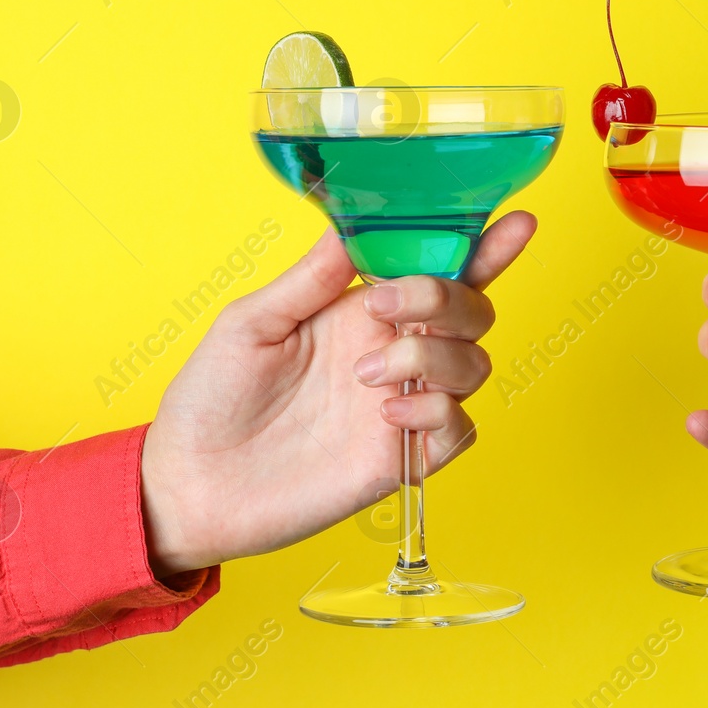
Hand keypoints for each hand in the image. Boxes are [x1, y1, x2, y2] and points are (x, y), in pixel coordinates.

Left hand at [139, 212, 536, 573]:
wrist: (191, 484)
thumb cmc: (211, 400)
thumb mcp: (250, 323)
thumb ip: (309, 279)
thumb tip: (352, 225)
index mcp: (361, 310)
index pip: (440, 270)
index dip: (485, 247)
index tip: (515, 224)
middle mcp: (393, 352)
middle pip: (472, 312)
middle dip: (446, 299)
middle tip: (387, 309)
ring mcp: (402, 405)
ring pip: (474, 365)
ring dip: (431, 357)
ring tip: (365, 373)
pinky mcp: (402, 458)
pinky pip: (459, 430)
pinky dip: (437, 414)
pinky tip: (387, 415)